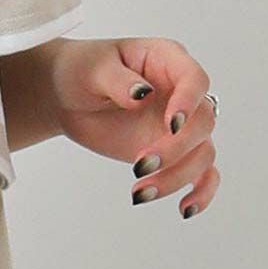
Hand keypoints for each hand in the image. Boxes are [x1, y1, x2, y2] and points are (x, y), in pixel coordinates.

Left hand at [46, 36, 221, 217]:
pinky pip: (202, 173)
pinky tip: (185, 208)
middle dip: (175, 149)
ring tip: (139, 193)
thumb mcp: (92, 68)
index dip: (188, 102)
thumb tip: (143, 95)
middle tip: (139, 165)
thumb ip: (118, 80)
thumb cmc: (79, 70)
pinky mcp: (174, 152)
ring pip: (202, 153)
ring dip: (178, 177)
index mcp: (166, 59)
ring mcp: (179, 124)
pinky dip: (201, 192)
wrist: (65, 95)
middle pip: (202, 123)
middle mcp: (181, 92)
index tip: (170, 125)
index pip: (194, 79)